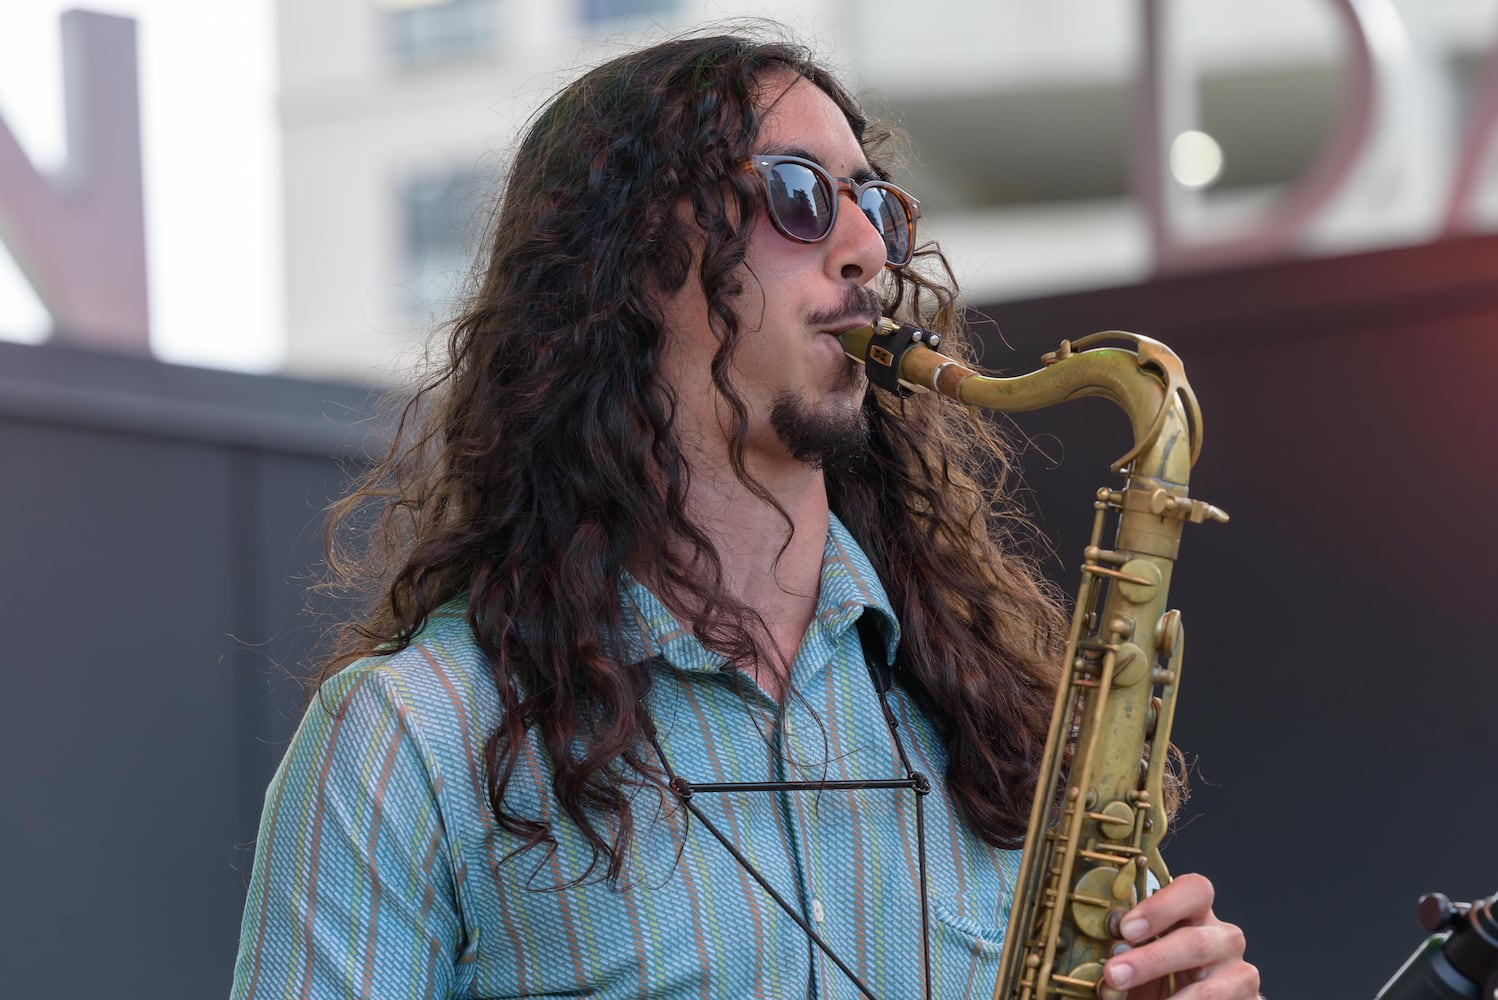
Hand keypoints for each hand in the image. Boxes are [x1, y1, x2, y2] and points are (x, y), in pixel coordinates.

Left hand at [1101, 872, 1259, 998]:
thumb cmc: (1161, 975)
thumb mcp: (1143, 955)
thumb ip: (1126, 951)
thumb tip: (1103, 962)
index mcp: (1196, 913)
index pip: (1195, 890)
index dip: (1160, 907)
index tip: (1126, 929)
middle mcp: (1223, 939)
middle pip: (1196, 943)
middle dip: (1150, 961)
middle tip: (1113, 974)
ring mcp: (1239, 975)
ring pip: (1208, 990)